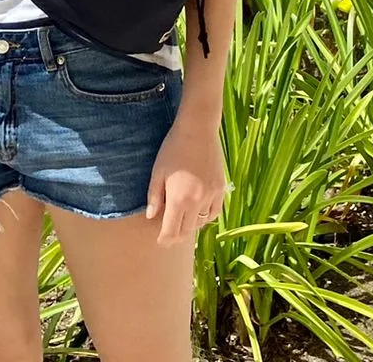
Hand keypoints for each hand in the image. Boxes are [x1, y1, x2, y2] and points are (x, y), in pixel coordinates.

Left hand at [145, 118, 226, 246]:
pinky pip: (214, 212)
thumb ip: (154, 197)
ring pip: (201, 223)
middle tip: (169, 236)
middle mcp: (197, 202)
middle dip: (176, 236)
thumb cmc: (172, 148)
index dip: (165, 240)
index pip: (171, 231)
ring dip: (191, 226)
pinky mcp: (220, 188)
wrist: (197, 129)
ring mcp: (211, 195)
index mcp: (179, 199)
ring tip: (182, 223)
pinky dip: (206, 216)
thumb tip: (151, 217)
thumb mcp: (157, 172)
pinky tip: (198, 213)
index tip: (161, 242)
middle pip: (187, 230)